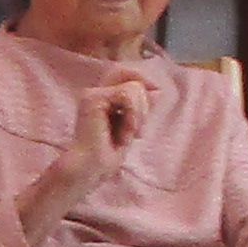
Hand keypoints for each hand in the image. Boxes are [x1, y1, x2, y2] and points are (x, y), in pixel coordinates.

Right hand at [19, 75, 163, 239]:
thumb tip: (157, 90)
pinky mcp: (94, 98)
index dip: (146, 87)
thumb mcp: (131, 126)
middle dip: (144, 107)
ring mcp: (93, 93)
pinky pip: (128, 95)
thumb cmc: (107, 155)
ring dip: (138, 115)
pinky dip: (132, 116)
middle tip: (134, 132)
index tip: (146, 114)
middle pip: (135, 80)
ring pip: (135, 87)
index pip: (130, 76)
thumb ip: (140, 107)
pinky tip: (123, 133)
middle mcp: (96, 92)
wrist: (90, 169)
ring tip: (127, 135)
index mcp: (103, 97)